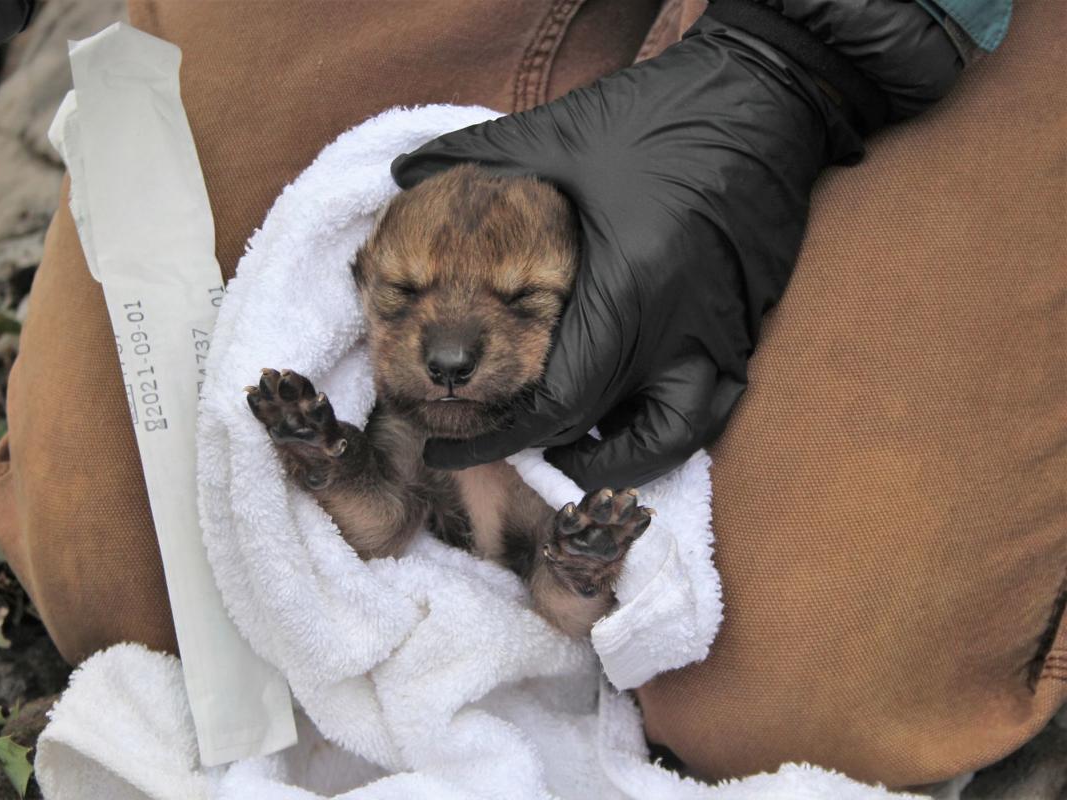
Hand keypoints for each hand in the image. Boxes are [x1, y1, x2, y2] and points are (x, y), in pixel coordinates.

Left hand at [392, 13, 864, 489]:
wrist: (765, 98)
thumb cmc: (661, 115)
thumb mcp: (562, 133)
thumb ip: (479, 155)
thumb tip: (402, 171)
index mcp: (625, 287)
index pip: (557, 401)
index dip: (501, 437)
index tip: (448, 445)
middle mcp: (675, 329)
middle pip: (598, 424)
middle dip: (537, 445)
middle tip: (486, 445)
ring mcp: (718, 337)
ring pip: (667, 439)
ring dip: (611, 461)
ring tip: (563, 458)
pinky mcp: (745, 332)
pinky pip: (707, 412)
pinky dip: (666, 435)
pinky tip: (627, 427)